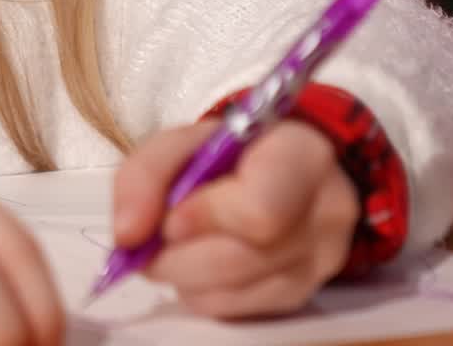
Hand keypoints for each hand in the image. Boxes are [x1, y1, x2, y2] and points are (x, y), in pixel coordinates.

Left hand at [113, 118, 360, 318]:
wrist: (274, 168)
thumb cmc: (227, 151)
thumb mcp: (182, 141)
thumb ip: (145, 175)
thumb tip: (127, 234)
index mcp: (301, 154)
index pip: (260, 208)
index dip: (206, 219)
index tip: (168, 219)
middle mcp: (326, 210)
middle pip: (244, 257)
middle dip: (180, 256)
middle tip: (149, 243)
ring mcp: (321, 260)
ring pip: (237, 291)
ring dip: (184, 276)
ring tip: (168, 248)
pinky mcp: (303, 295)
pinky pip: (239, 310)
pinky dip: (201, 292)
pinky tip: (195, 264)